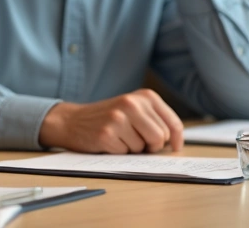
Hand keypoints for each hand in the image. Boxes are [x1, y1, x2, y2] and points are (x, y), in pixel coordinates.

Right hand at [38, 89, 184, 153]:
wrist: (72, 120)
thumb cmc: (109, 118)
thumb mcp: (134, 109)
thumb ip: (156, 120)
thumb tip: (175, 143)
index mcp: (144, 96)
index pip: (173, 123)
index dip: (176, 139)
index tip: (175, 147)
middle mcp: (131, 103)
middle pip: (161, 137)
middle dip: (152, 145)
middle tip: (137, 140)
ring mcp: (118, 118)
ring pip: (144, 147)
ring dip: (134, 148)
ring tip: (120, 138)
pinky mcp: (106, 133)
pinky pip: (126, 152)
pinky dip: (120, 152)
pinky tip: (109, 141)